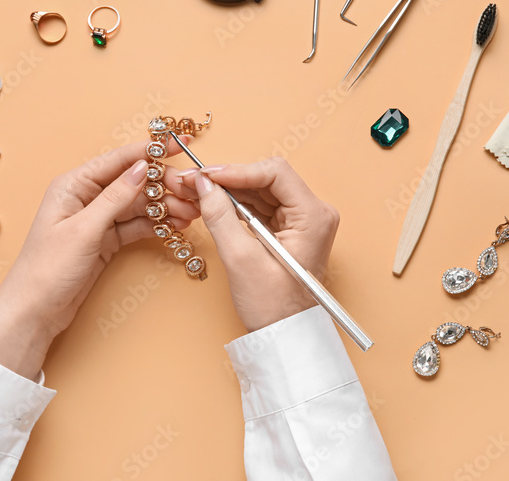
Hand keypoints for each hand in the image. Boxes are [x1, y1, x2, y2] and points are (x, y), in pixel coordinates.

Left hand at [0, 137, 198, 379]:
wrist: (35, 312)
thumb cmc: (47, 269)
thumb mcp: (84, 229)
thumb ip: (115, 197)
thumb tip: (142, 168)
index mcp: (73, 185)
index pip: (119, 159)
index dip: (151, 150)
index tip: (180, 145)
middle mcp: (85, 197)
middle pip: (133, 181)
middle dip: (164, 185)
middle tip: (191, 192)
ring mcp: (97, 219)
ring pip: (138, 204)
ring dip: (165, 206)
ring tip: (190, 213)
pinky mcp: (105, 240)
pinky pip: (135, 225)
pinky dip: (156, 224)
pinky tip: (176, 225)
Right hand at [176, 157, 338, 331]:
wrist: (284, 336)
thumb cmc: (274, 307)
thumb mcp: (241, 259)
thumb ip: (220, 216)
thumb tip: (202, 184)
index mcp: (313, 216)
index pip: (274, 173)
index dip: (236, 170)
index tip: (205, 175)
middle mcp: (313, 213)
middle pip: (267, 178)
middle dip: (229, 178)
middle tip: (194, 181)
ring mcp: (302, 220)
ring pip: (260, 190)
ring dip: (229, 190)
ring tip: (197, 191)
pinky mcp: (288, 229)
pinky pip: (259, 205)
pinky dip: (235, 204)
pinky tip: (213, 204)